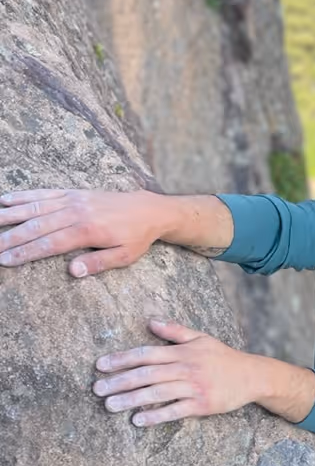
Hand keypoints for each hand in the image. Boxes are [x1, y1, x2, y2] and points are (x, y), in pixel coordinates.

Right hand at [0, 188, 167, 275]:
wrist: (149, 208)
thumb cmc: (137, 236)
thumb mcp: (125, 256)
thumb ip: (98, 263)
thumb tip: (72, 272)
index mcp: (88, 231)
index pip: (49, 243)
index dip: (26, 252)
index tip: (6, 260)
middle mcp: (76, 212)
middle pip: (36, 226)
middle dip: (11, 238)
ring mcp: (73, 200)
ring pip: (35, 208)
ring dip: (9, 216)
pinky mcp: (72, 193)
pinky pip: (43, 194)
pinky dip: (23, 197)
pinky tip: (5, 201)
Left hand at [92, 320, 255, 425]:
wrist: (251, 376)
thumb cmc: (223, 357)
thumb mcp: (200, 338)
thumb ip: (174, 330)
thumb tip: (149, 320)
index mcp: (181, 352)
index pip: (146, 354)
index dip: (122, 359)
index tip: (101, 365)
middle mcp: (185, 368)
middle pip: (146, 374)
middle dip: (119, 381)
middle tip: (97, 389)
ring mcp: (193, 387)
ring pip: (156, 393)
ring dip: (131, 399)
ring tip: (110, 406)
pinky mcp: (201, 405)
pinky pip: (174, 411)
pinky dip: (155, 415)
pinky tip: (138, 420)